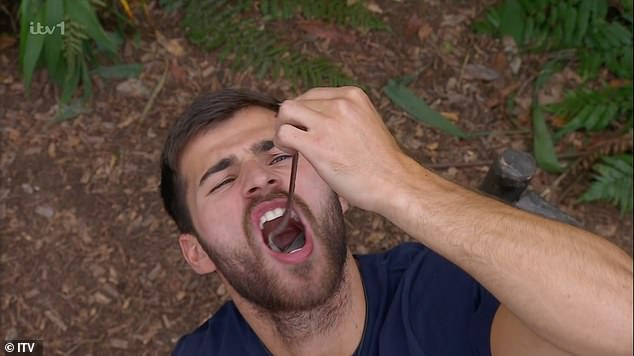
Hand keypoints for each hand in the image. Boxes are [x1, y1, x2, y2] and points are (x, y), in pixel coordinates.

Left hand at [274, 86, 408, 212]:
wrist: (394, 182)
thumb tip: (317, 121)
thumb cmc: (381, 161)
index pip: (313, 94)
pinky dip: (282, 142)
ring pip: (286, 111)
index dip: (304, 112)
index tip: (305, 127)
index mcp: (353, 96)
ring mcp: (327, 123)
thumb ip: (344, 116)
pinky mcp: (317, 144)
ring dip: (282, 127)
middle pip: (297, 102)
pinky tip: (292, 153)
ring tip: (290, 145)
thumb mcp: (366, 122)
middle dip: (291, 120)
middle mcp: (339, 104)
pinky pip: (284, 133)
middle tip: (295, 138)